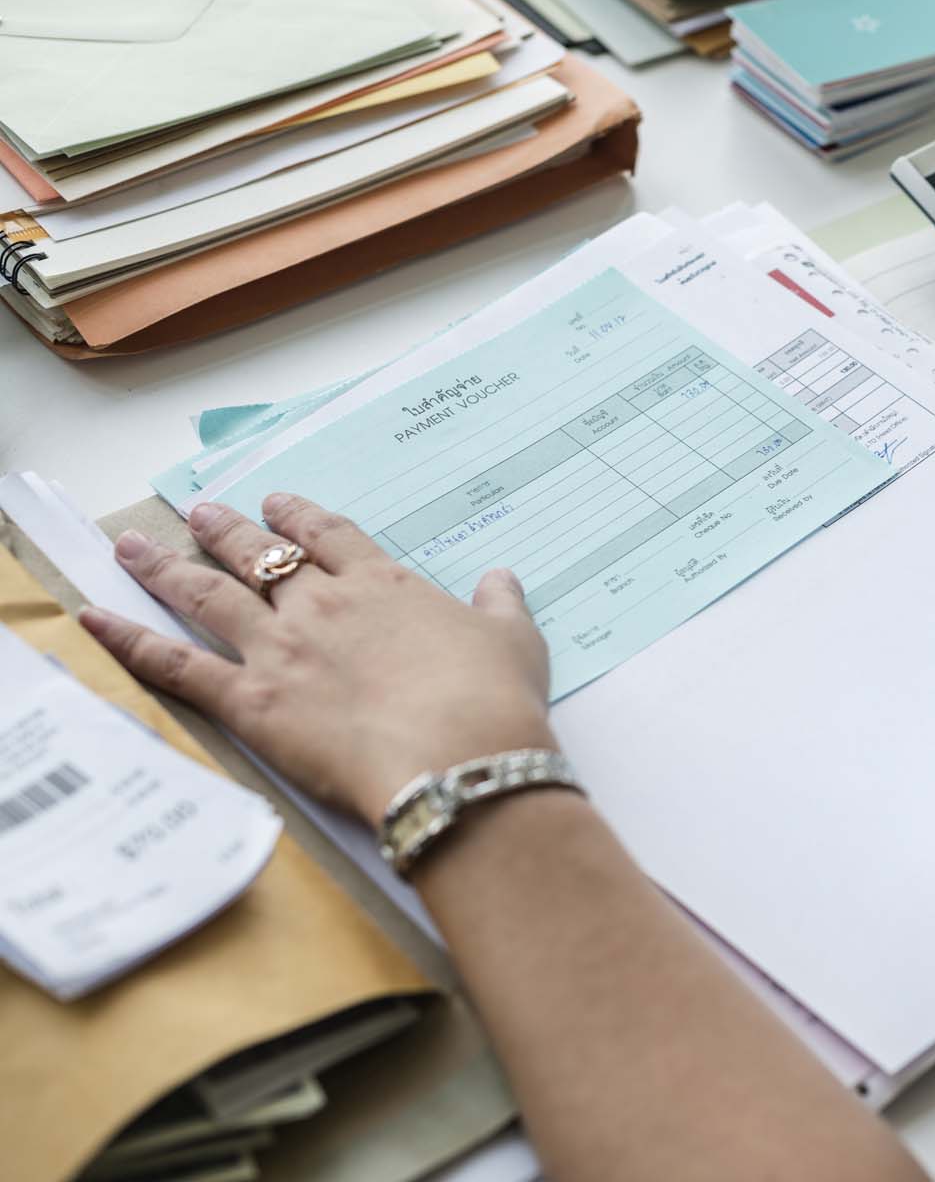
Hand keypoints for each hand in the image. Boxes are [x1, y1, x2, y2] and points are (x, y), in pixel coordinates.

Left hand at [78, 494, 554, 827]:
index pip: (331, 536)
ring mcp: (280, 649)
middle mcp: (323, 605)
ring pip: (209, 595)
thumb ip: (500, 606)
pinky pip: (176, 665)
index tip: (281, 502)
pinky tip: (95, 620)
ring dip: (166, 568)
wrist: (459, 756)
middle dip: (226, 531)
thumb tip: (501, 579)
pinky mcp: (250, 700)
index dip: (301, 515)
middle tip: (201, 513)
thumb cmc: (493, 700)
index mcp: (385, 586)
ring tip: (135, 547)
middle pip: (262, 555)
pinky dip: (129, 641)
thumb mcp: (515, 642)